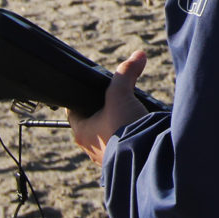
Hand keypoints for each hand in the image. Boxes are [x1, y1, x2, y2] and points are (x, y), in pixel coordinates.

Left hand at [68, 49, 148, 166]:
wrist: (144, 159)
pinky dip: (128, 137)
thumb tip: (138, 55)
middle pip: (92, 123)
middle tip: (116, 99)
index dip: (81, 97)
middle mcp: (91, 147)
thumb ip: (126, 73)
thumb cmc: (124, 129)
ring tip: (130, 114)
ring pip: (107, 136)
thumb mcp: (121, 95)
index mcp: (82, 132)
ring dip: (116, 126)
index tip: (90, 89)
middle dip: (103, 111)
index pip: (74, 111)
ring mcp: (107, 157)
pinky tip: (139, 130)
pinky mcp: (123, 162)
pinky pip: (122, 147)